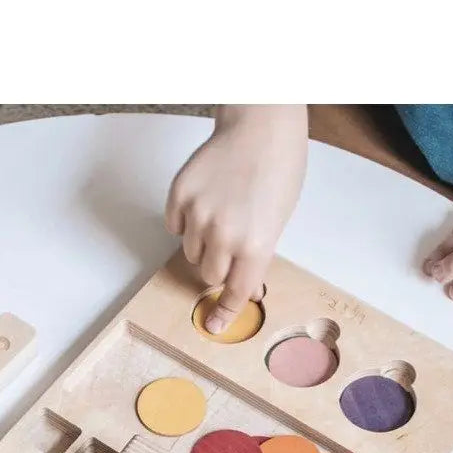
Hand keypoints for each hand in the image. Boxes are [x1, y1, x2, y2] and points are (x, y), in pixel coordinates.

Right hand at [166, 106, 306, 332]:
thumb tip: (244, 291)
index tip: (212, 325)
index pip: (234, 292)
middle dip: (218, 267)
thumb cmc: (277, 171)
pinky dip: (186, 221)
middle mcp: (224, 234)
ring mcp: (198, 214)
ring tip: (221, 213)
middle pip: (208, 274)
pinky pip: (175, 226)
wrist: (260, 127)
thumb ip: (257, 258)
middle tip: (230, 243)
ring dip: (202, 243)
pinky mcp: (179, 196)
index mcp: (255, 245)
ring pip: (190, 251)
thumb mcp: (277, 221)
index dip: (224, 312)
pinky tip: (206, 199)